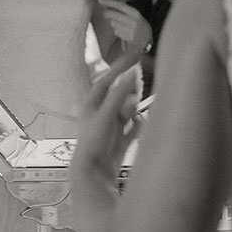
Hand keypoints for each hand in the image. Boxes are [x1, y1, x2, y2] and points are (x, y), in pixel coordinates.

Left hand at [73, 63, 142, 184]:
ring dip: (133, 108)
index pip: (106, 80)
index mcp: (91, 104)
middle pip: (117, 95)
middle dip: (129, 89)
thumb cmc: (93, 142)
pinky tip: (141, 123)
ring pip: (126, 111)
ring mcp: (110, 129)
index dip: (119, 68)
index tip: (134, 57)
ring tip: (137, 106)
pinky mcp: (119, 143)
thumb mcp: (107, 114)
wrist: (92, 174)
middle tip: (140, 82)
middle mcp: (99, 115)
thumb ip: (120, 94)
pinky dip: (138, 125)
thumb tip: (132, 73)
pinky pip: (132, 129)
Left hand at [99, 0, 152, 52]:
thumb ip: (124, 10)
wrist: (146, 39)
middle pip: (114, 14)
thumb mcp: (135, 15)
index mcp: (135, 12)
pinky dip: (117, 31)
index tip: (100, 0)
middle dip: (107, 14)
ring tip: (121, 26)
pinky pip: (116, 32)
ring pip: (113, 24)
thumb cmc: (139, 25)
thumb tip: (110, 6)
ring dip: (114, 24)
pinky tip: (123, 32)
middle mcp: (133, 20)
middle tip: (105, 14)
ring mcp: (131, 29)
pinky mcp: (128, 37)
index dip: (109, 1)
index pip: (120, 5)